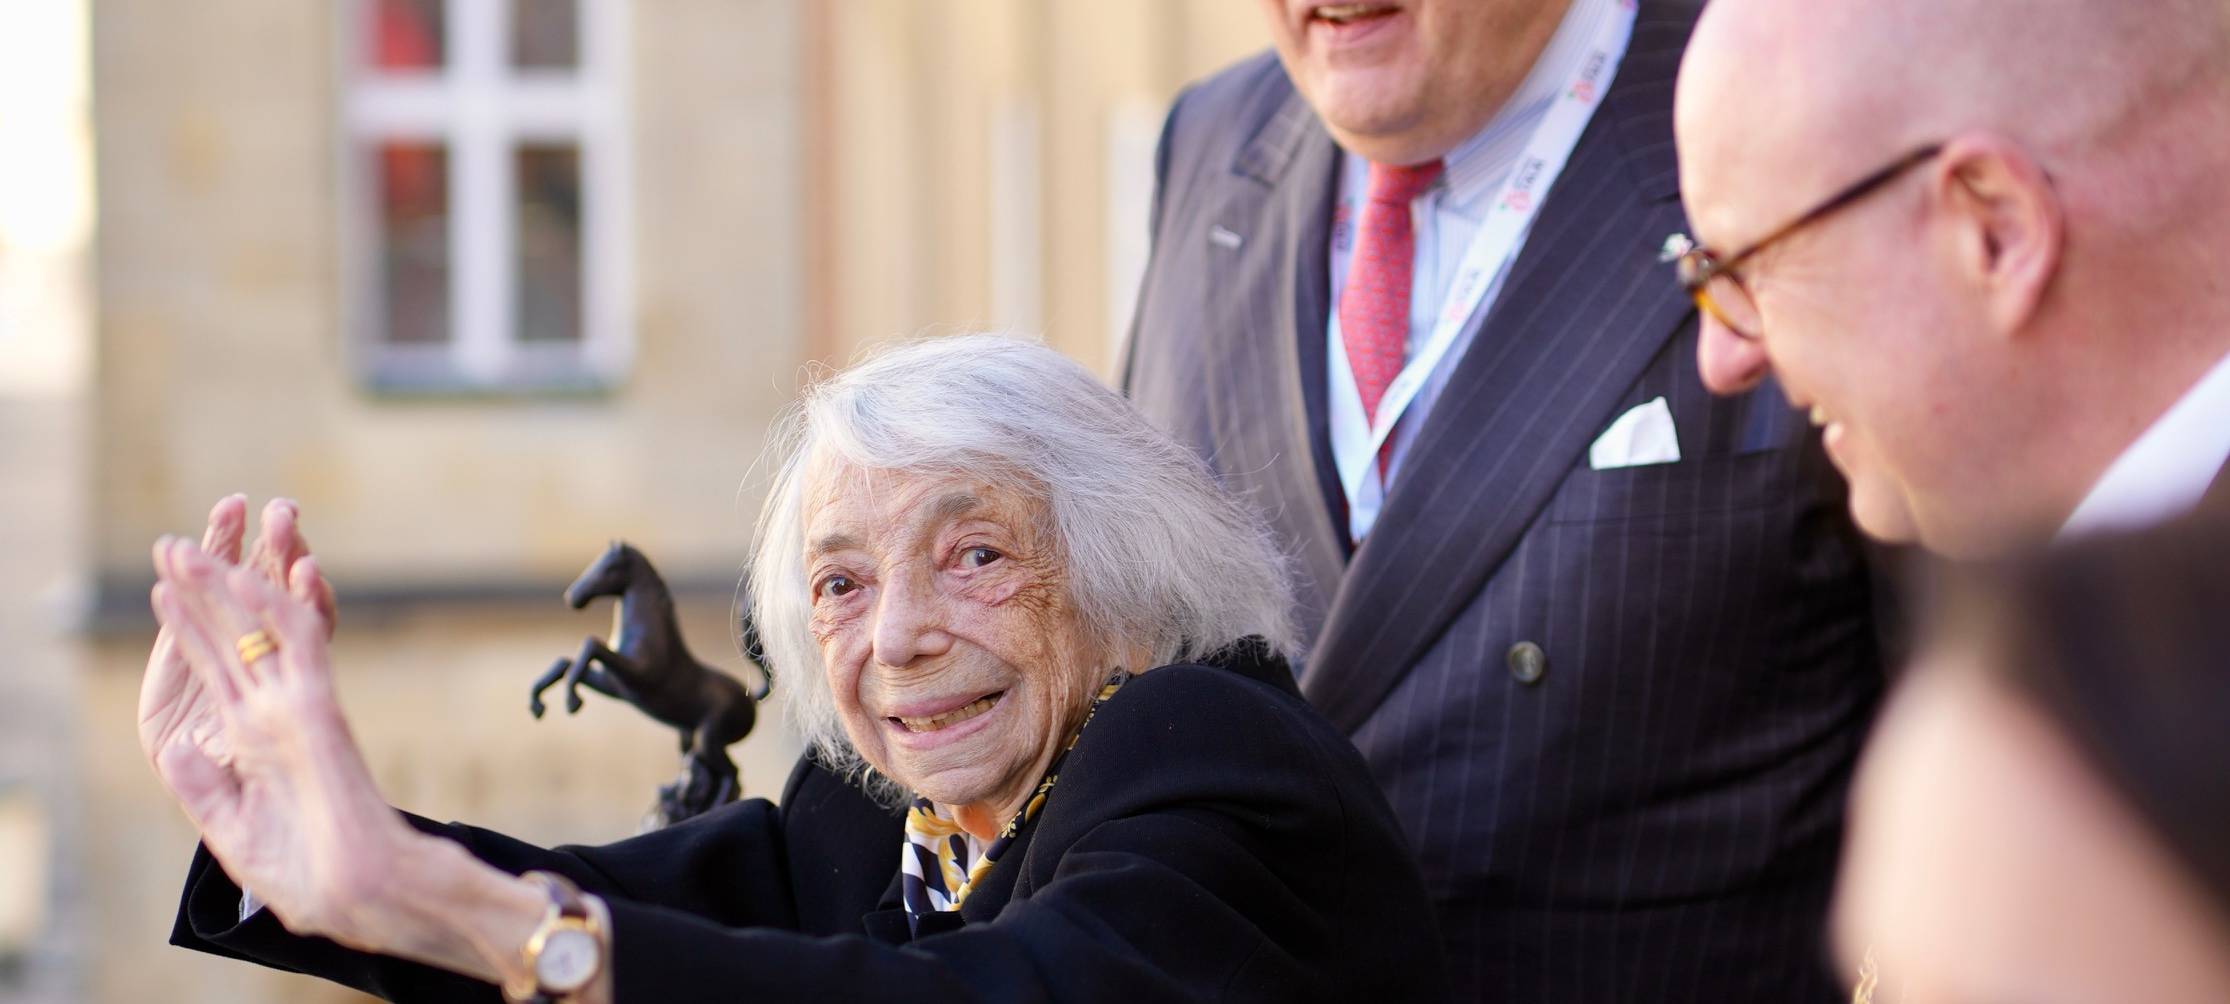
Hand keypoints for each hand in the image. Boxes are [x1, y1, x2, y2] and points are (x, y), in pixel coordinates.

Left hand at [147, 532, 406, 944]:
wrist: (356, 893)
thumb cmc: (306, 873)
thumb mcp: (233, 830)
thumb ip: (203, 789)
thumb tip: (174, 748)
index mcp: (253, 741)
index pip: (216, 669)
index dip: (186, 629)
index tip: (159, 590)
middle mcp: (273, 713)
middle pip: (232, 636)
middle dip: (199, 590)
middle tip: (173, 542)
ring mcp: (297, 706)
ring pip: (261, 628)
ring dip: (226, 584)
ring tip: (191, 545)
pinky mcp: (320, 708)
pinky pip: (298, 647)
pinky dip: (275, 609)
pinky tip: (248, 576)